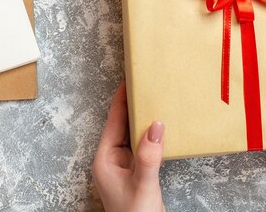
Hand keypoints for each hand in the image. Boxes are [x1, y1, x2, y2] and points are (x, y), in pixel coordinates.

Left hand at [92, 82, 164, 211]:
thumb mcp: (143, 185)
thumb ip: (149, 157)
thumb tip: (156, 125)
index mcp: (105, 159)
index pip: (114, 122)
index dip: (121, 100)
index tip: (128, 80)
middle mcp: (112, 159)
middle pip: (122, 125)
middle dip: (132, 106)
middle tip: (144, 84)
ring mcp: (123, 165)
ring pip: (132, 135)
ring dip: (142, 120)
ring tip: (153, 99)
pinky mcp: (136, 171)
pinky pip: (142, 146)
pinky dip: (150, 135)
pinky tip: (160, 128)